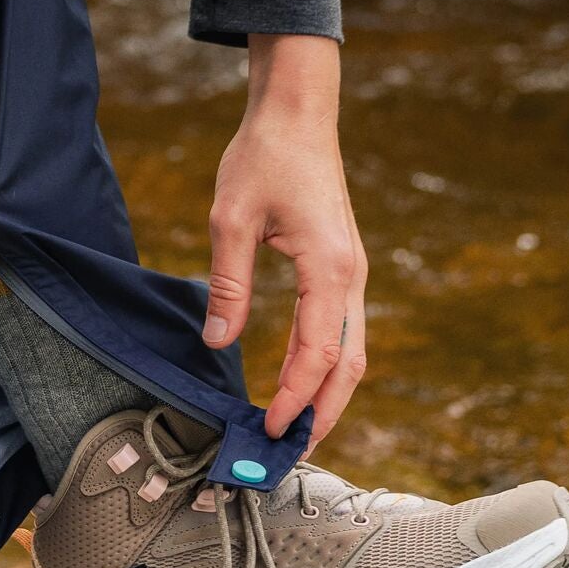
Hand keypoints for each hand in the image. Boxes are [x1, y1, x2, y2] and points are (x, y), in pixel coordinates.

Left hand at [206, 34, 367, 443]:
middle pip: (348, 366)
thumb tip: (216, 342)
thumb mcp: (231, 217)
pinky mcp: (343, 268)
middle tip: (287, 454)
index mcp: (329, 268)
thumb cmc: (264, 156)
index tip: (269, 430)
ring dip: (327, 395)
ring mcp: (352, 273)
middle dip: (322, 415)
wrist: (298, 113)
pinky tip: (301, 385)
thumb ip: (227, 284)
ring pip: (351, 352)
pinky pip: (342, 330)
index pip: (317, 354)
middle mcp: (352, 277)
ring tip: (295, 432)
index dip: (296, 399)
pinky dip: (326, 366)